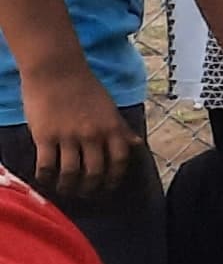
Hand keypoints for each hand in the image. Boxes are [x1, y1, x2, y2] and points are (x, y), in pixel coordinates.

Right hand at [15, 65, 139, 197]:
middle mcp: (93, 135)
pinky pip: (47, 165)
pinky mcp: (45, 136)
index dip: (114, 179)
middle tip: (85, 194)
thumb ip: (121, 129)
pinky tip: (45, 179)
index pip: (120, 161)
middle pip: (95, 173)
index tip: (108, 188)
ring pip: (71, 173)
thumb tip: (137, 144)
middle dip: (91, 188)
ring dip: (68, 187)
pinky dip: (46, 177)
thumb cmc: (84, 86)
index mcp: (112, 127)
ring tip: (65, 190)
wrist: (56, 69)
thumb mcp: (109, 108)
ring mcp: (68, 136)